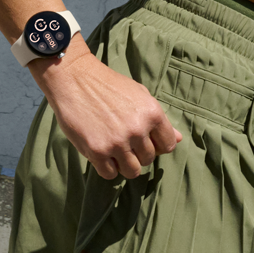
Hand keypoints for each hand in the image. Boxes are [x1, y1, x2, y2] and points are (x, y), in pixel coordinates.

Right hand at [36, 50, 184, 179]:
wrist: (74, 78)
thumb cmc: (109, 85)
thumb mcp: (140, 95)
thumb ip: (159, 120)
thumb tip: (179, 139)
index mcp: (152, 113)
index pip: (168, 145)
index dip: (158, 146)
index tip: (146, 142)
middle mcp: (137, 129)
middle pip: (148, 159)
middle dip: (138, 154)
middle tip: (125, 143)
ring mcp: (117, 142)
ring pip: (132, 171)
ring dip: (125, 165)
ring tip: (115, 152)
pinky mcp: (96, 151)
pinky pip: (110, 174)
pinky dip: (107, 168)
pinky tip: (102, 154)